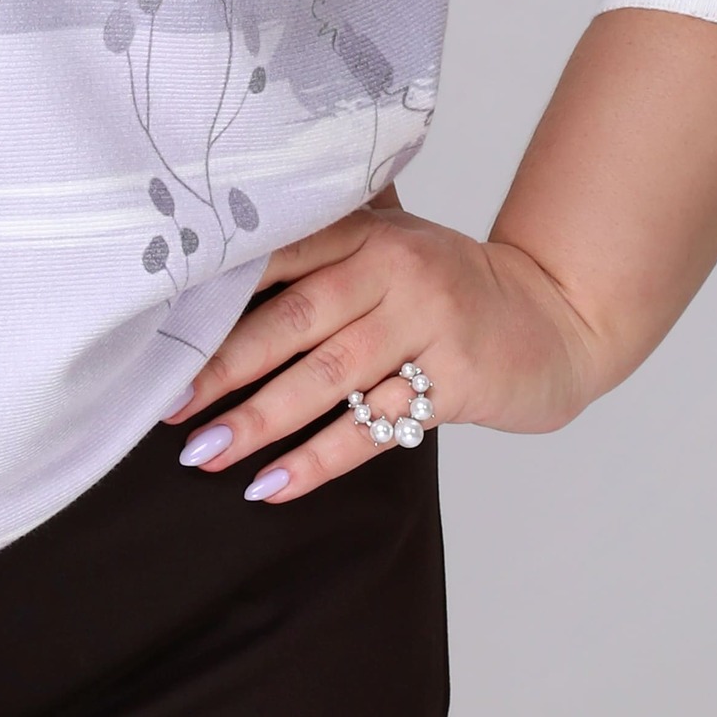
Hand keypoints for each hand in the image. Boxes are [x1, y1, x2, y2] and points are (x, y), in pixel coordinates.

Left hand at [161, 197, 609, 504]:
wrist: (558, 317)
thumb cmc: (452, 286)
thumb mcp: (395, 243)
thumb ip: (326, 240)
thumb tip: (217, 252)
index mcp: (368, 230)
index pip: (280, 256)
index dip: (217, 294)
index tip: (158, 329)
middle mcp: (396, 269)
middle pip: (294, 320)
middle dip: (223, 367)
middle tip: (166, 405)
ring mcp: (430, 324)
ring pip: (329, 378)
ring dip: (260, 420)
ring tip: (205, 454)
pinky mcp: (458, 380)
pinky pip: (375, 426)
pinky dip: (318, 460)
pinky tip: (271, 486)